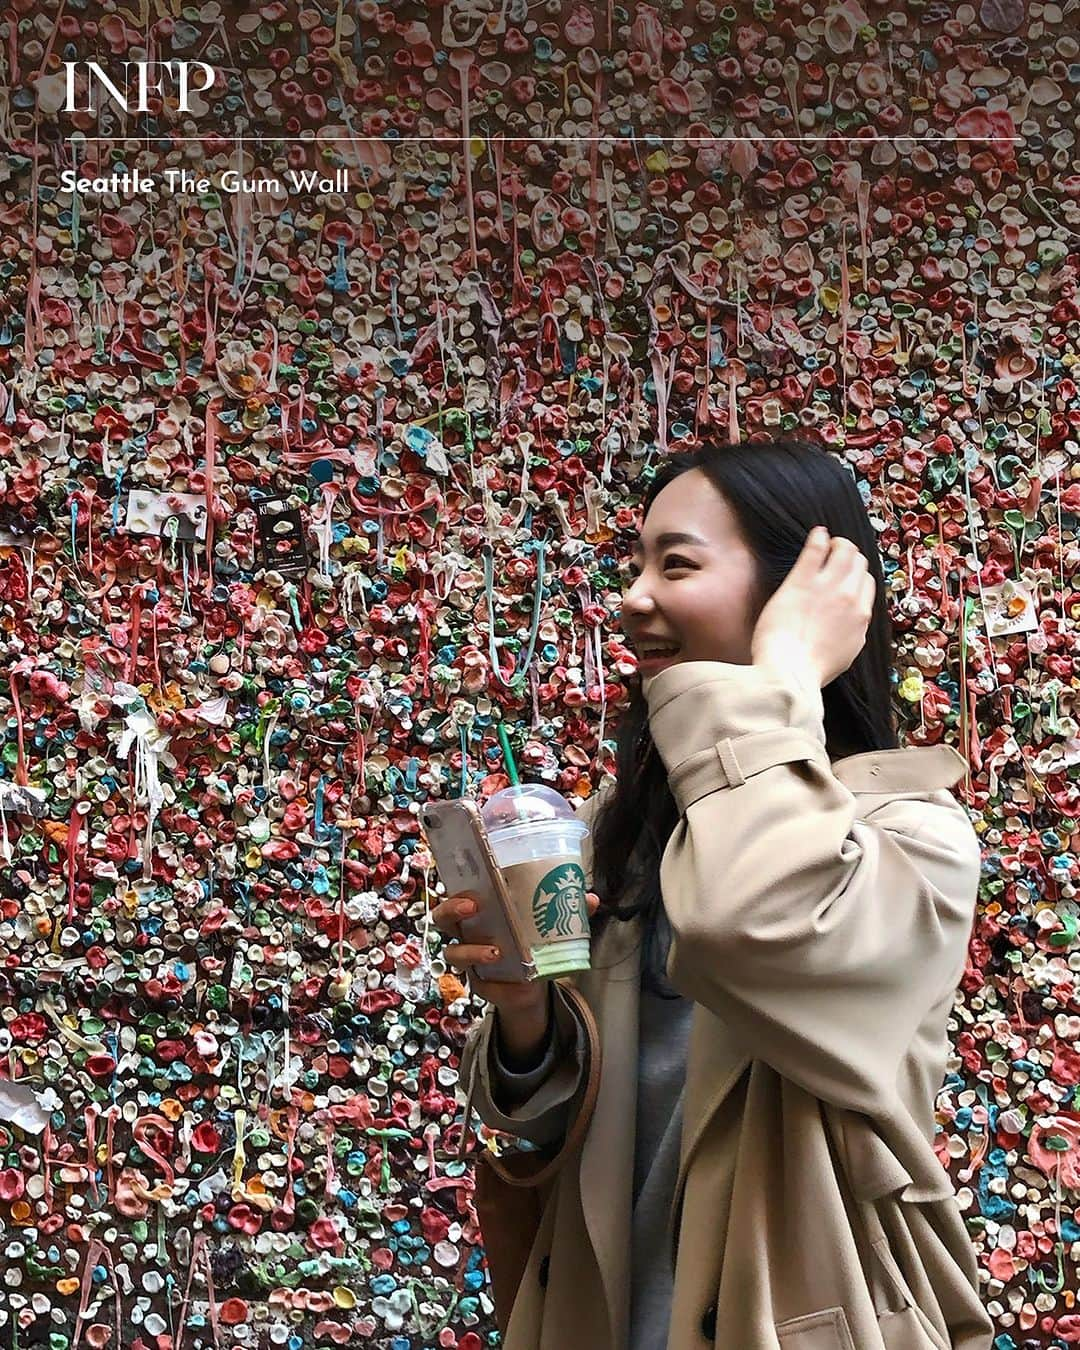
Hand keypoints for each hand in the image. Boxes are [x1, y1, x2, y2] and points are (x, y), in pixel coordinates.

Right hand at [430, 890, 600, 1015]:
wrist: (534, 984)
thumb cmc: (534, 942)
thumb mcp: (550, 924)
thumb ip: (567, 909)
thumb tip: (589, 898)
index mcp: (481, 910)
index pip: (458, 892)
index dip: (456, 886)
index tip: (471, 884)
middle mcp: (468, 931)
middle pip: (442, 917)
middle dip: (452, 910)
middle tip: (472, 907)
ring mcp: (469, 958)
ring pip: (452, 952)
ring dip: (471, 951)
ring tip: (496, 952)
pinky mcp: (478, 983)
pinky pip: (476, 983)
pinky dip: (493, 983)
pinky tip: (513, 982)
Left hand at [750, 527, 875, 689]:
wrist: (789, 673)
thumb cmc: (810, 671)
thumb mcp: (844, 656)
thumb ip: (851, 635)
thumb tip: (851, 626)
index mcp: (861, 618)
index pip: (868, 584)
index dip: (859, 577)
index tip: (850, 575)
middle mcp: (849, 598)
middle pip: (859, 565)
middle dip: (851, 557)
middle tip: (840, 553)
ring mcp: (826, 587)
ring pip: (844, 551)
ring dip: (839, 543)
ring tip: (830, 541)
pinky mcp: (802, 581)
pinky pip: (816, 550)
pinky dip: (819, 538)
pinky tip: (817, 534)